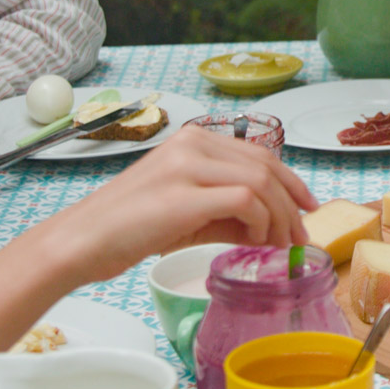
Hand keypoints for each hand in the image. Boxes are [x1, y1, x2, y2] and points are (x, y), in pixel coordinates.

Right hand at [45, 127, 316, 281]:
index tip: (306, 208)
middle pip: (266, 166)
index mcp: (191, 139)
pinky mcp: (184, 194)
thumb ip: (225, 206)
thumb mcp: (184, 208)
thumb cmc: (128, 229)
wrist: (83, 240)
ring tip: (279, 248)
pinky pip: (245, 200)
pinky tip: (256, 245)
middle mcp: (191, 143)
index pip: (259, 154)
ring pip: (261, 182)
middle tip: (301, 237)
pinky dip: (261, 224)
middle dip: (292, 204)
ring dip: (279, 219)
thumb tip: (272, 223)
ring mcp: (187, 165)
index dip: (291, 182)